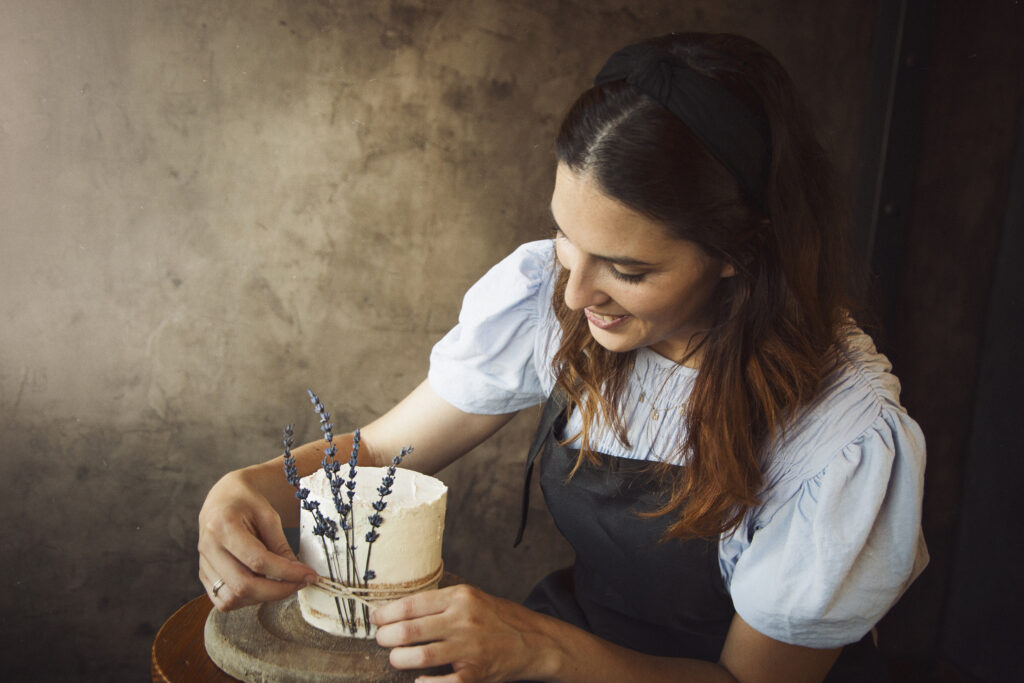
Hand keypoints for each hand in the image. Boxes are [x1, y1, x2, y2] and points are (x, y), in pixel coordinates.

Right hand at [197, 470, 316, 610]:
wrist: (223, 497)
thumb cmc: (246, 502)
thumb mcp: (269, 515)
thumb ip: (281, 545)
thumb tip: (298, 574)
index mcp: (224, 525)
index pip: (257, 560)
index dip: (287, 573)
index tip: (308, 575)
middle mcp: (208, 547)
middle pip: (242, 585)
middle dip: (277, 591)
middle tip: (299, 584)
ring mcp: (203, 563)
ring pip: (231, 598)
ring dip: (262, 598)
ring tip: (281, 584)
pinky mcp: (203, 574)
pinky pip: (223, 600)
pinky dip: (246, 600)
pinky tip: (262, 587)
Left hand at [372, 584, 556, 682]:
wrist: (534, 641)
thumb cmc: (497, 619)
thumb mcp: (471, 599)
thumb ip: (441, 603)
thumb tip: (400, 611)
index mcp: (459, 597)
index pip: (411, 604)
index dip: (387, 613)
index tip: (376, 619)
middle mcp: (463, 620)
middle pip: (409, 630)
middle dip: (386, 637)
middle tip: (382, 640)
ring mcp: (469, 647)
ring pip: (419, 656)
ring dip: (399, 659)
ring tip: (395, 658)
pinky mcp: (475, 673)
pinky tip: (419, 681)